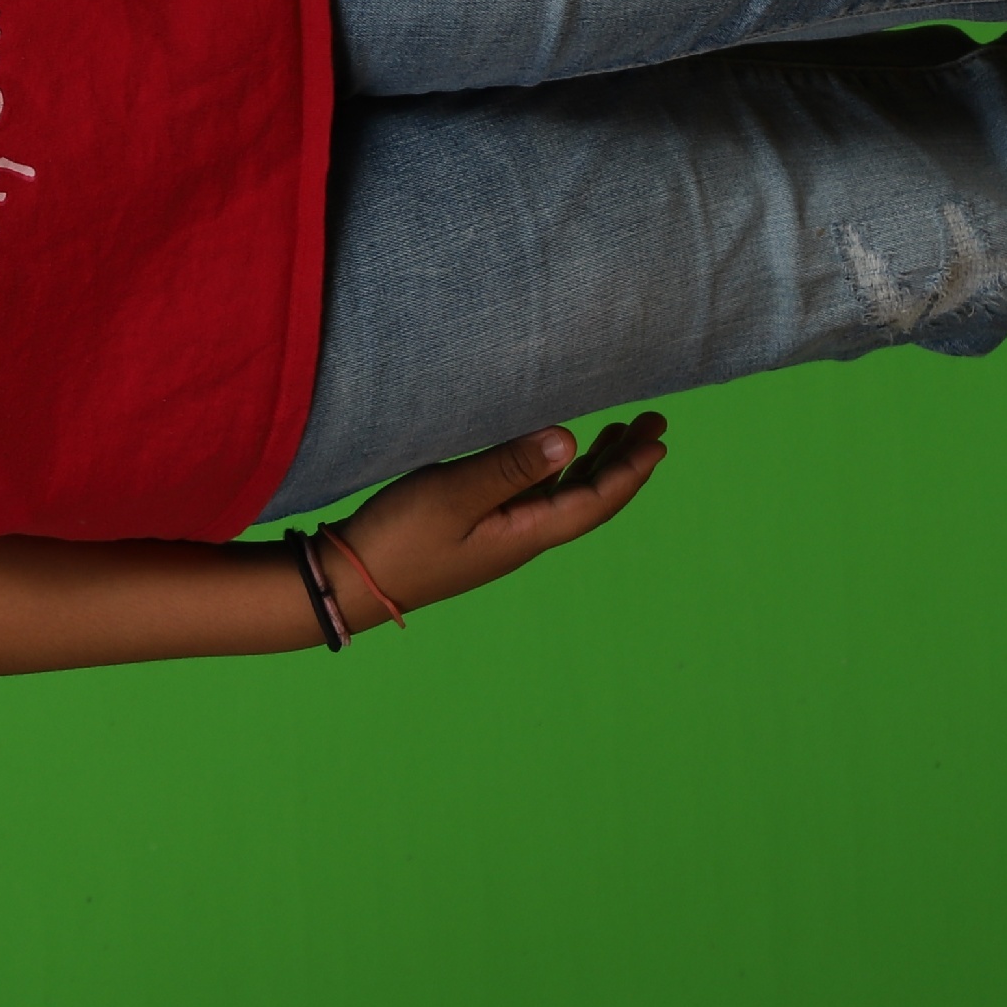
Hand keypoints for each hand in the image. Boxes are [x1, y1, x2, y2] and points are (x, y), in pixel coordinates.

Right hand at [322, 413, 669, 623]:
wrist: (350, 582)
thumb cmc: (398, 539)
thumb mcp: (452, 496)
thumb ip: (508, 466)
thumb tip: (568, 439)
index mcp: (525, 534)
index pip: (593, 502)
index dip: (628, 471)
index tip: (657, 438)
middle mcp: (522, 538)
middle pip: (588, 500)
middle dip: (623, 463)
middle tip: (652, 424)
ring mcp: (499, 536)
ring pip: (562, 498)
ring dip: (594, 466)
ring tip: (617, 434)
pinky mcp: (475, 531)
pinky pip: (534, 498)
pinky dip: (555, 472)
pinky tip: (552, 456)